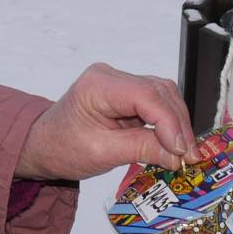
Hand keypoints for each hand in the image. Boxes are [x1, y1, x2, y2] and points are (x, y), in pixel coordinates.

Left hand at [15, 63, 196, 180]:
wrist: (43, 145)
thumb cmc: (63, 147)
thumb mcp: (102, 153)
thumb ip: (142, 150)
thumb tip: (178, 156)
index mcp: (98, 85)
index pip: (146, 95)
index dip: (169, 122)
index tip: (182, 151)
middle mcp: (111, 76)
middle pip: (159, 92)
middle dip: (178, 124)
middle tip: (189, 157)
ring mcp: (120, 82)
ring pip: (163, 95)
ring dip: (177, 123)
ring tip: (183, 153)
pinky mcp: (127, 93)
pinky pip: (157, 102)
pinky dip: (168, 122)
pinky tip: (173, 143)